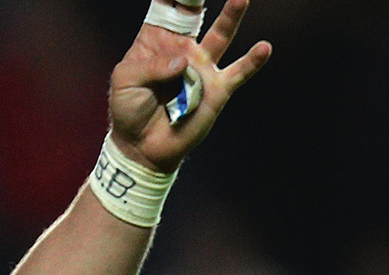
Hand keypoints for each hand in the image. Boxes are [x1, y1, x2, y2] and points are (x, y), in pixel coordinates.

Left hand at [108, 0, 272, 173]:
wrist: (141, 147)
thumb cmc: (129, 110)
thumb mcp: (125, 82)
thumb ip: (150, 66)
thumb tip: (183, 61)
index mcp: (155, 41)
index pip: (165, 8)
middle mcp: (182, 48)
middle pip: (195, 14)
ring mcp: (202, 67)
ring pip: (222, 35)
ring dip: (231, 16)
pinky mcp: (217, 89)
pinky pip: (239, 72)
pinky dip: (252, 61)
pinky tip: (263, 48)